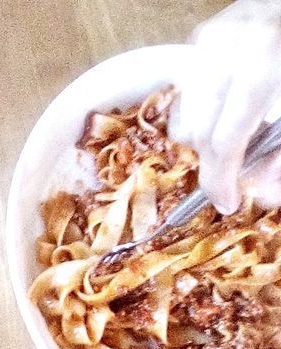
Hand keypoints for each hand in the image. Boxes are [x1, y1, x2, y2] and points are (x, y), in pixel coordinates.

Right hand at [170, 0, 280, 212]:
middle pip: (198, 133)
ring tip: (237, 130)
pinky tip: (230, 103)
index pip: (224, 141)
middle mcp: (228, 50)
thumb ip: (280, 151)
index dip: (221, 180)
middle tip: (233, 171)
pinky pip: (187, 92)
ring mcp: (211, 41)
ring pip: (186, 117)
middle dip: (215, 160)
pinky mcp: (203, 36)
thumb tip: (256, 192)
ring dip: (207, 134)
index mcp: (261, 67)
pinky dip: (204, 108)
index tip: (225, 203)